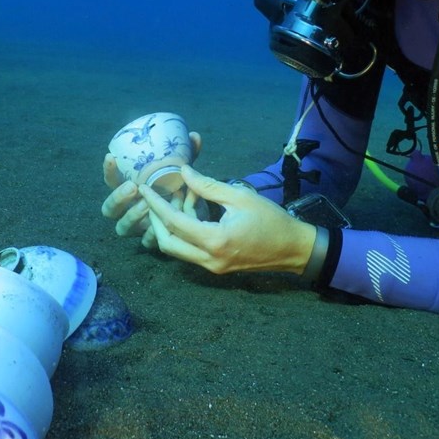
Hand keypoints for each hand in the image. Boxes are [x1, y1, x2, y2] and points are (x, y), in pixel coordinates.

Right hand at [101, 131, 201, 247]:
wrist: (196, 216)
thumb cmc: (181, 190)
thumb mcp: (182, 172)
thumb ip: (186, 156)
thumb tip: (194, 136)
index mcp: (130, 190)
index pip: (112, 180)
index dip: (109, 170)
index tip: (112, 157)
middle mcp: (128, 209)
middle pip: (108, 209)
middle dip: (117, 198)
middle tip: (133, 186)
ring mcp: (137, 228)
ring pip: (122, 227)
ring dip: (132, 215)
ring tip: (147, 205)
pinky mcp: (150, 241)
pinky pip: (144, 241)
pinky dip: (151, 233)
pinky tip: (159, 226)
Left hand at [138, 165, 317, 274]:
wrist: (294, 249)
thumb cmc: (272, 220)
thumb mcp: (241, 196)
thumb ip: (209, 186)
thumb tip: (184, 171)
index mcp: (215, 240)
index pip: (175, 222)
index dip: (157, 204)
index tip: (145, 188)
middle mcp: (209, 259)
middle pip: (167, 243)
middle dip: (155, 219)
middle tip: (152, 198)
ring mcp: (211, 267)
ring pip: (177, 249)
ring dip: (170, 226)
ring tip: (178, 198)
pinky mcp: (216, 267)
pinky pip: (190, 251)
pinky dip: (185, 232)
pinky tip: (191, 210)